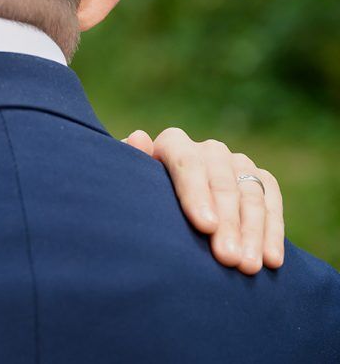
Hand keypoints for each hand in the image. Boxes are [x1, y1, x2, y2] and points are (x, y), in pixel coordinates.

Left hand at [122, 127, 283, 274]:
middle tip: (228, 258)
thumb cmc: (140, 196)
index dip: (197, 193)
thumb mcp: (130, 181)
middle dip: (228, 223)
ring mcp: (237, 163)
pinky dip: (273, 232)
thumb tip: (138, 136)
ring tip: (248, 266)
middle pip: (222, 184)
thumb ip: (133, 163)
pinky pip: (271, 202)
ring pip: (250, 195)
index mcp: (173, 144)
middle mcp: (209, 150)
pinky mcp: (260, 179)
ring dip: (253, 233)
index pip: (187, 163)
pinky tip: (272, 261)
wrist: (163, 204)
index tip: (205, 227)